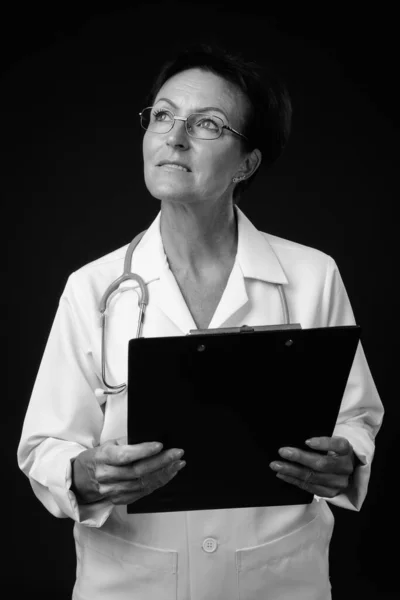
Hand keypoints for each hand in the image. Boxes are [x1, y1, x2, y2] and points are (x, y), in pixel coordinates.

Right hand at [71, 438, 185, 504]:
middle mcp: (107, 476)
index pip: (125, 456)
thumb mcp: (106, 445)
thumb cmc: (97, 458)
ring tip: (178, 463)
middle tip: (177, 453)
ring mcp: (113, 490)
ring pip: (142, 484)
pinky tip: (169, 474)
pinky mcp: (119, 499)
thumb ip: (126, 443)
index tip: (160, 445)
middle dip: (161, 462)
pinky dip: (158, 483)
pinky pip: (143, 492)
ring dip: (164, 473)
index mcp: (102, 457)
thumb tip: (151, 440)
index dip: (143, 451)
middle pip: (137, 471)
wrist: (80, 481)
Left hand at [269, 436, 355, 497]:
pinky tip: (282, 474)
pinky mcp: (331, 493)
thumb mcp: (331, 443)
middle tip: (282, 452)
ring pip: (313, 477)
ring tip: (276, 465)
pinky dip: (294, 480)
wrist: (345, 470)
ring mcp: (339, 482)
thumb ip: (319, 441)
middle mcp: (345, 467)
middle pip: (322, 463)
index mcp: (346, 450)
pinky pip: (310, 487)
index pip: (338, 445)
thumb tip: (297, 440)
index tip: (306, 441)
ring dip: (292, 471)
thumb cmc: (332, 451)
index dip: (323, 443)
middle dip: (300, 457)